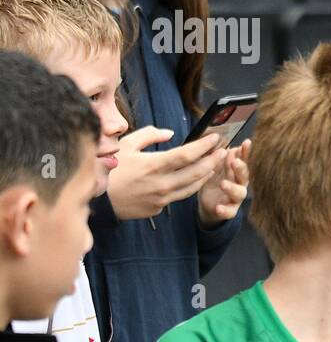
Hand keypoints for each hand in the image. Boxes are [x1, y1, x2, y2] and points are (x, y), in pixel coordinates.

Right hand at [106, 127, 224, 220]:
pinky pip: (179, 196)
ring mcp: (161, 198)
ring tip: (214, 164)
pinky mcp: (158, 208)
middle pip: (196, 172)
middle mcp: (160, 184)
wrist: (97, 200)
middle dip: (213, 160)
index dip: (204, 146)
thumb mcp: (125, 145)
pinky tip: (195, 178)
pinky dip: (190, 186)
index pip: (186, 155)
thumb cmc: (110, 168)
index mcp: (152, 165)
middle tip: (223, 151)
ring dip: (206, 174)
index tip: (215, 138)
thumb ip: (149, 135)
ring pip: (192, 187)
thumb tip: (170, 133)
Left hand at [198, 138, 250, 228]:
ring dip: (232, 188)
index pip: (244, 159)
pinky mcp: (229, 210)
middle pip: (244, 175)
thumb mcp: (217, 167)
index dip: (246, 152)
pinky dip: (225, 210)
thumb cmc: (215, 182)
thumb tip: (225, 141)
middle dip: (241, 168)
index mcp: (237, 171)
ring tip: (223, 184)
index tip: (246, 142)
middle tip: (235, 162)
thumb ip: (222, 156)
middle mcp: (240, 184)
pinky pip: (230, 211)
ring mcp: (236, 198)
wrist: (209, 205)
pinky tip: (218, 207)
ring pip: (239, 193)